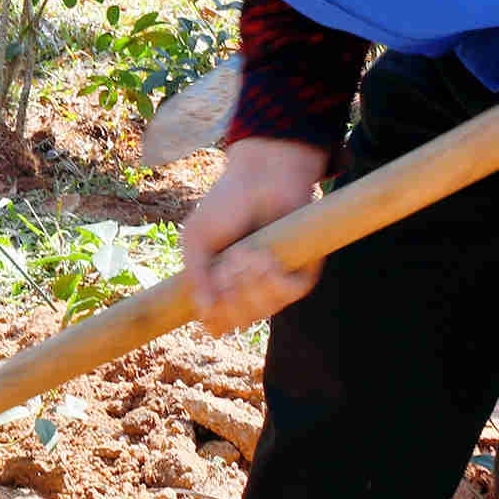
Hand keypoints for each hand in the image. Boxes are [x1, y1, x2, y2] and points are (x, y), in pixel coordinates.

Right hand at [181, 136, 327, 331]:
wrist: (261, 177)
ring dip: (249, 283)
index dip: (214, 316)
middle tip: (226, 263)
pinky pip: (289, 293)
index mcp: (223, 284)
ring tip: (245, 253)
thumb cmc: (226, 205)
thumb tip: (203, 315)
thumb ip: (195, 278)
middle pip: (240, 319)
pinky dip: (273, 280)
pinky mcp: (302, 271)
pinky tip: (264, 258)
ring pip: (263, 308)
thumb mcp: (197, 239)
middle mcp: (250, 288)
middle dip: (230, 294)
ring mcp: (277, 282)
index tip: (208, 300)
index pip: (220, 321)